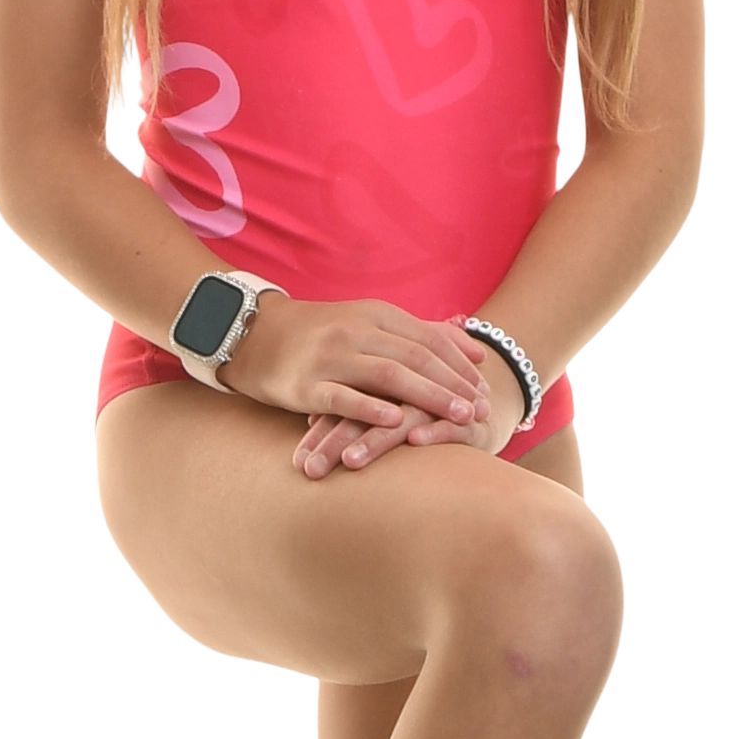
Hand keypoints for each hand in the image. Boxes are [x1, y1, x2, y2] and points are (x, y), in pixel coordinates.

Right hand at [229, 297, 493, 471]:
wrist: (252, 334)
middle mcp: (356, 331)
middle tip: (481, 410)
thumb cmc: (319, 334)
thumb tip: (474, 347)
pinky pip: (342, 396)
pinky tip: (394, 423)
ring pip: (388, 375)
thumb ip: (421, 333)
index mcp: (375, 315)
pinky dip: (370, 409)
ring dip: (428, 396)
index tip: (486, 391)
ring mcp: (330, 356)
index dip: (460, 366)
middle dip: (453, 385)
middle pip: (416, 358)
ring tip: (457, 417)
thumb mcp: (370, 322)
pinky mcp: (305, 383)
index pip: (429, 340)